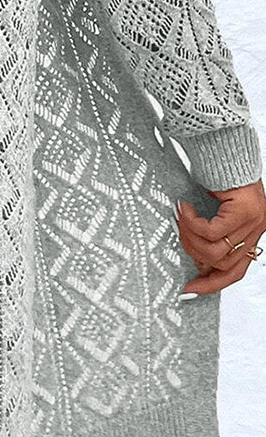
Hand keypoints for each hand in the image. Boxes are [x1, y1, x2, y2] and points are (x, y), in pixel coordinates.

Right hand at [176, 180, 265, 294]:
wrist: (226, 147)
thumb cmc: (220, 177)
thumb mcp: (215, 214)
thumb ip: (211, 237)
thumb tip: (195, 261)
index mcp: (252, 235)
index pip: (236, 272)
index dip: (212, 284)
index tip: (190, 290)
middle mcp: (258, 231)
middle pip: (222, 264)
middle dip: (193, 253)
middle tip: (179, 233)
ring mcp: (254, 222)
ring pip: (214, 250)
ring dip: (190, 237)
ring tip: (181, 218)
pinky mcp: (245, 212)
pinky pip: (211, 231)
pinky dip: (192, 223)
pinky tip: (185, 209)